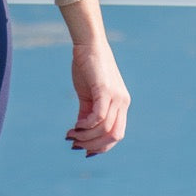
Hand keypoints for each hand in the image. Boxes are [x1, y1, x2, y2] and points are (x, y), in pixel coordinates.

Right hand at [66, 37, 129, 155]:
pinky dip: (87, 125)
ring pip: (105, 128)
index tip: (84, 150)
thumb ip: (87, 112)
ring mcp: (116, 97)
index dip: (102, 147)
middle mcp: (123, 102)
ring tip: (72, 135)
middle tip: (75, 144)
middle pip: (114, 136)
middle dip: (94, 145)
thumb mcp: (88, 94)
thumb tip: (80, 130)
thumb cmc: (87, 67)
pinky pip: (100, 116)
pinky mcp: (105, 90)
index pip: (117, 134)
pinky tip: (76, 125)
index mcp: (121, 104)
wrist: (88, 45)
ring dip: (87, 136)